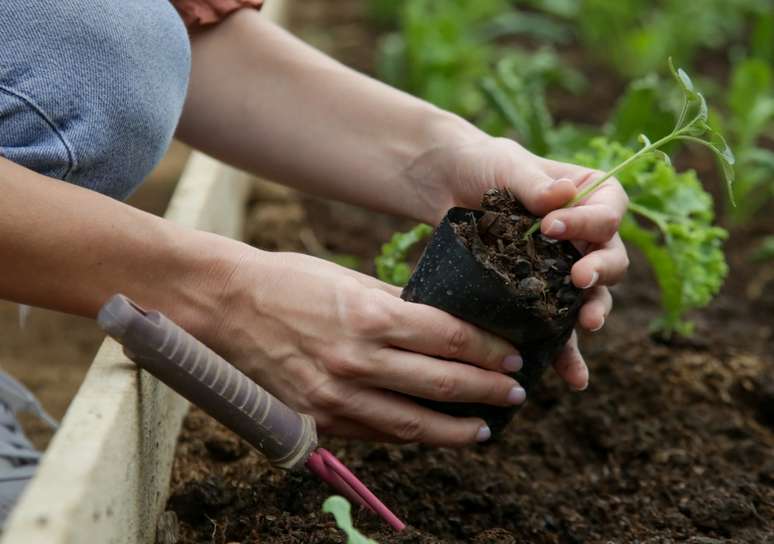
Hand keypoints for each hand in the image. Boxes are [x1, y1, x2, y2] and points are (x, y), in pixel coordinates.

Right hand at [211, 249, 529, 445]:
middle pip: (442, 382)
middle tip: (516, 393)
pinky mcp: (317, 419)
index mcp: (370, 316)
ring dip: (457, 429)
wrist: (228, 306)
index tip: (513, 356)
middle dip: (488, 390)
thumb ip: (398, 305)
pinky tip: (432, 434)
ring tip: (486, 428)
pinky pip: (376, 434)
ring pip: (413, 424)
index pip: (449, 338)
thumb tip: (443, 322)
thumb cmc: (290, 282)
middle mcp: (357, 360)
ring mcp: (336, 396)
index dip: (488, 350)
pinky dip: (411, 437)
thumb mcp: (349, 280)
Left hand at [407, 135, 629, 390]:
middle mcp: (585, 234)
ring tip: (586, 325)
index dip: (589, 223)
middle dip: (600, 271)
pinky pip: (559, 326)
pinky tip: (572, 377)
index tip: (551, 227)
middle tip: (579, 279)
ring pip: (592, 296)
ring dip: (594, 312)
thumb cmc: (481, 164)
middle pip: (611, 258)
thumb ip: (534, 183)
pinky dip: (567, 351)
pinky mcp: (538, 294)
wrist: (446, 186)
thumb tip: (564, 197)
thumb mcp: (506, 164)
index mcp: (588, 195)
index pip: (609, 211)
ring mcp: (563, 267)